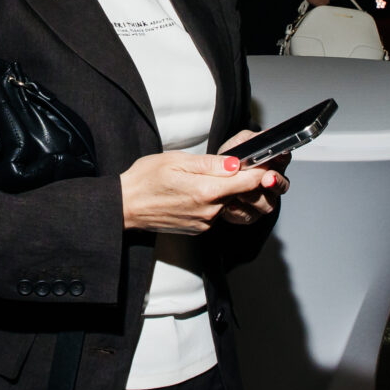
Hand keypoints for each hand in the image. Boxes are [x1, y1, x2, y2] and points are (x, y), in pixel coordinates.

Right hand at [120, 149, 282, 233]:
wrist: (125, 206)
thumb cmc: (145, 179)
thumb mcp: (177, 161)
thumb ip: (211, 164)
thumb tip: (237, 163)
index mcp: (206, 192)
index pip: (249, 182)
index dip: (259, 170)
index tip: (263, 160)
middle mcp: (210, 212)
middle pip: (241, 193)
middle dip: (243, 179)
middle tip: (233, 163)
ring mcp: (204, 223)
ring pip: (228, 202)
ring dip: (226, 190)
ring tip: (206, 175)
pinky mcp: (199, 229)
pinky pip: (215, 212)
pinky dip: (213, 201)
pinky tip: (196, 190)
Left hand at [212, 129, 288, 225]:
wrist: (212, 178)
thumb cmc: (229, 160)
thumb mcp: (237, 144)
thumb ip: (249, 139)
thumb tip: (264, 135)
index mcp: (272, 162)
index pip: (284, 159)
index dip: (283, 158)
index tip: (279, 156)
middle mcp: (271, 182)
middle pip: (282, 185)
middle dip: (274, 182)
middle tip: (266, 178)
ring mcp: (263, 200)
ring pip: (267, 203)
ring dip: (253, 197)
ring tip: (240, 192)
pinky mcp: (250, 214)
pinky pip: (249, 215)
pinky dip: (239, 210)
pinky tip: (231, 204)